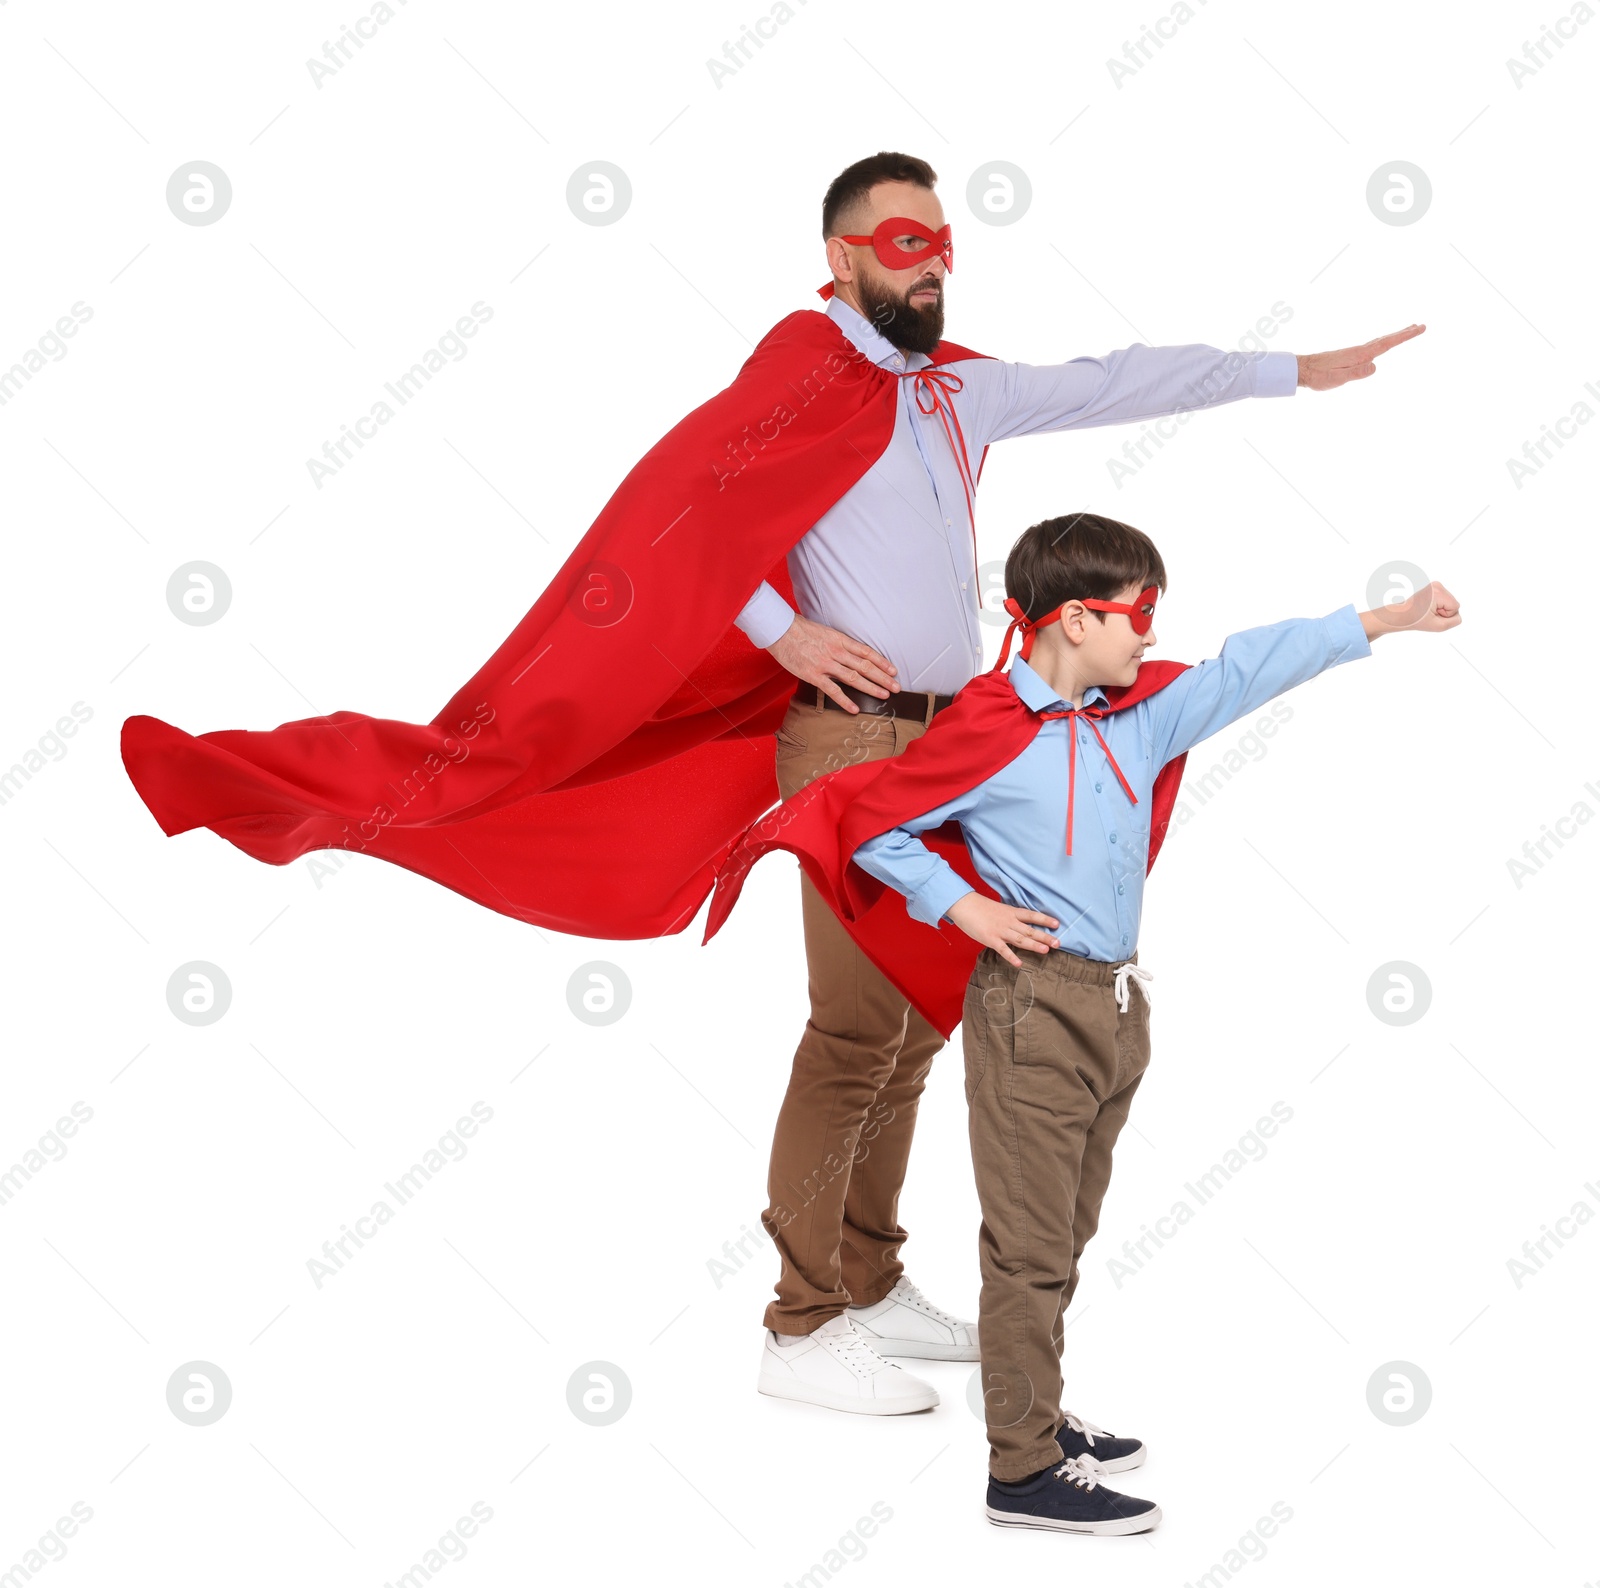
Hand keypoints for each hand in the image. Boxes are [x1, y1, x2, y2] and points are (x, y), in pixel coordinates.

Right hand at [768, 614, 898, 711]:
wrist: (780, 630)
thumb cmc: (800, 629)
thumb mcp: (825, 631)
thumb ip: (838, 643)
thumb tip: (851, 652)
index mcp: (840, 639)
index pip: (866, 652)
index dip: (882, 662)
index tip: (893, 670)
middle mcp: (836, 652)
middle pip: (865, 666)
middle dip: (883, 677)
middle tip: (896, 687)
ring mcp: (825, 664)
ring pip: (854, 678)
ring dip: (871, 688)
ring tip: (884, 695)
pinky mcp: (813, 675)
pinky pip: (832, 690)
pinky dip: (845, 701)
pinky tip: (855, 709)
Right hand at [946, 892, 1059, 966]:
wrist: (965, 905)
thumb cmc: (980, 908)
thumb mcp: (999, 909)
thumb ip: (1010, 917)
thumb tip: (1020, 923)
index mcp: (1011, 912)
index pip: (1031, 916)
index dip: (1044, 920)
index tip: (1057, 924)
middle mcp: (1009, 922)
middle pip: (1030, 930)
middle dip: (1044, 937)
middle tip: (1058, 943)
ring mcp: (1000, 931)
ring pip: (1020, 939)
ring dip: (1033, 945)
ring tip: (1045, 951)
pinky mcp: (990, 939)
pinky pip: (1003, 950)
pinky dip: (1011, 957)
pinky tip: (1019, 964)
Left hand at [1297, 324, 1424, 389]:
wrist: (1302, 369)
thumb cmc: (1318, 376)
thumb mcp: (1337, 379)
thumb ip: (1356, 373)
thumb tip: (1375, 366)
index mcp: (1360, 355)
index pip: (1387, 344)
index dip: (1404, 336)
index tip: (1419, 328)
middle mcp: (1359, 350)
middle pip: (1386, 340)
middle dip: (1404, 333)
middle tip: (1421, 326)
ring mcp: (1355, 352)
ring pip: (1380, 342)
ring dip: (1395, 336)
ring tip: (1407, 331)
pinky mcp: (1350, 356)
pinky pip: (1372, 347)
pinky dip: (1383, 342)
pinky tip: (1382, 345)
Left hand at [1361, 579, 1461, 638]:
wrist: (1400, 615)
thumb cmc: (1416, 620)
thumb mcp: (1438, 626)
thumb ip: (1454, 621)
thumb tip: (1459, 616)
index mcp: (1437, 592)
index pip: (1456, 607)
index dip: (1446, 615)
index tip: (1432, 615)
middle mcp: (1437, 585)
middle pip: (1453, 603)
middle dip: (1443, 611)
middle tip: (1428, 614)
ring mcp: (1435, 585)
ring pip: (1449, 601)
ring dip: (1440, 608)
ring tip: (1427, 610)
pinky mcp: (1433, 587)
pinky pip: (1445, 599)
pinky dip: (1438, 605)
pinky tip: (1427, 606)